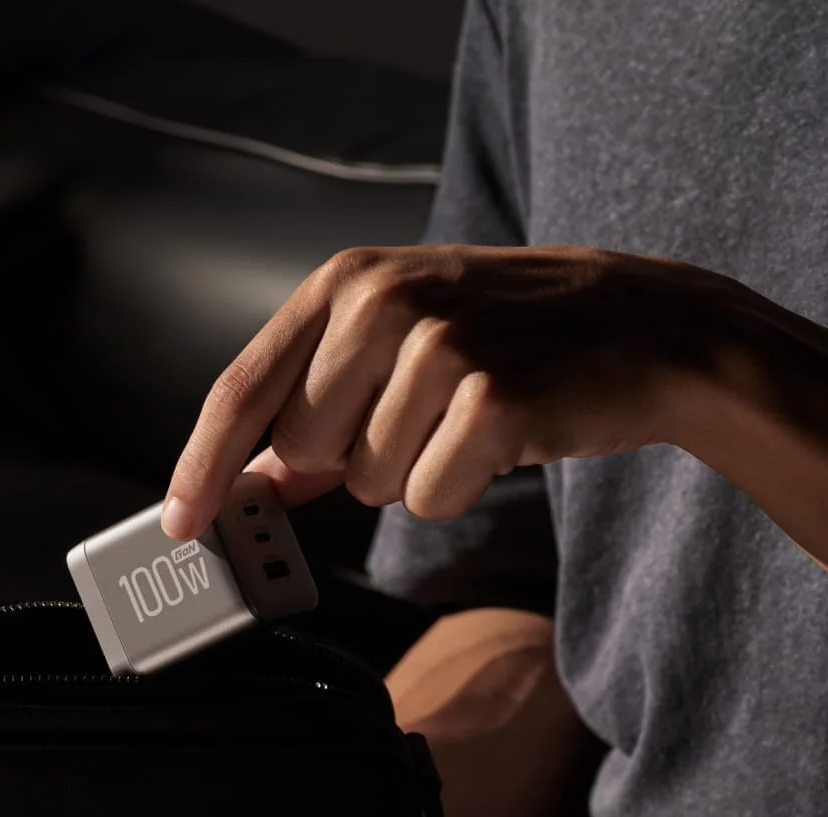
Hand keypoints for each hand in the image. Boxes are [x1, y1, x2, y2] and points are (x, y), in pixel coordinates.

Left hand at [160, 244, 761, 537]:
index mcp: (346, 281)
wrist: (646, 326)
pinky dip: (460, 487)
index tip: (181, 524)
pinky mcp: (492, 401)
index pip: (243, 388)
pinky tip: (502, 435)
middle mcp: (383, 303)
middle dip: (350, 458)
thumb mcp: (402, 338)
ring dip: (415, 470)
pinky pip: (428, 497)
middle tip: (419, 415)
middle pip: (301, 452)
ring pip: (367, 483)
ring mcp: (440, 348)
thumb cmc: (511, 335)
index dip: (202, 466)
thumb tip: (247, 481)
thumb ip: (316, 401)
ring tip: (468, 415)